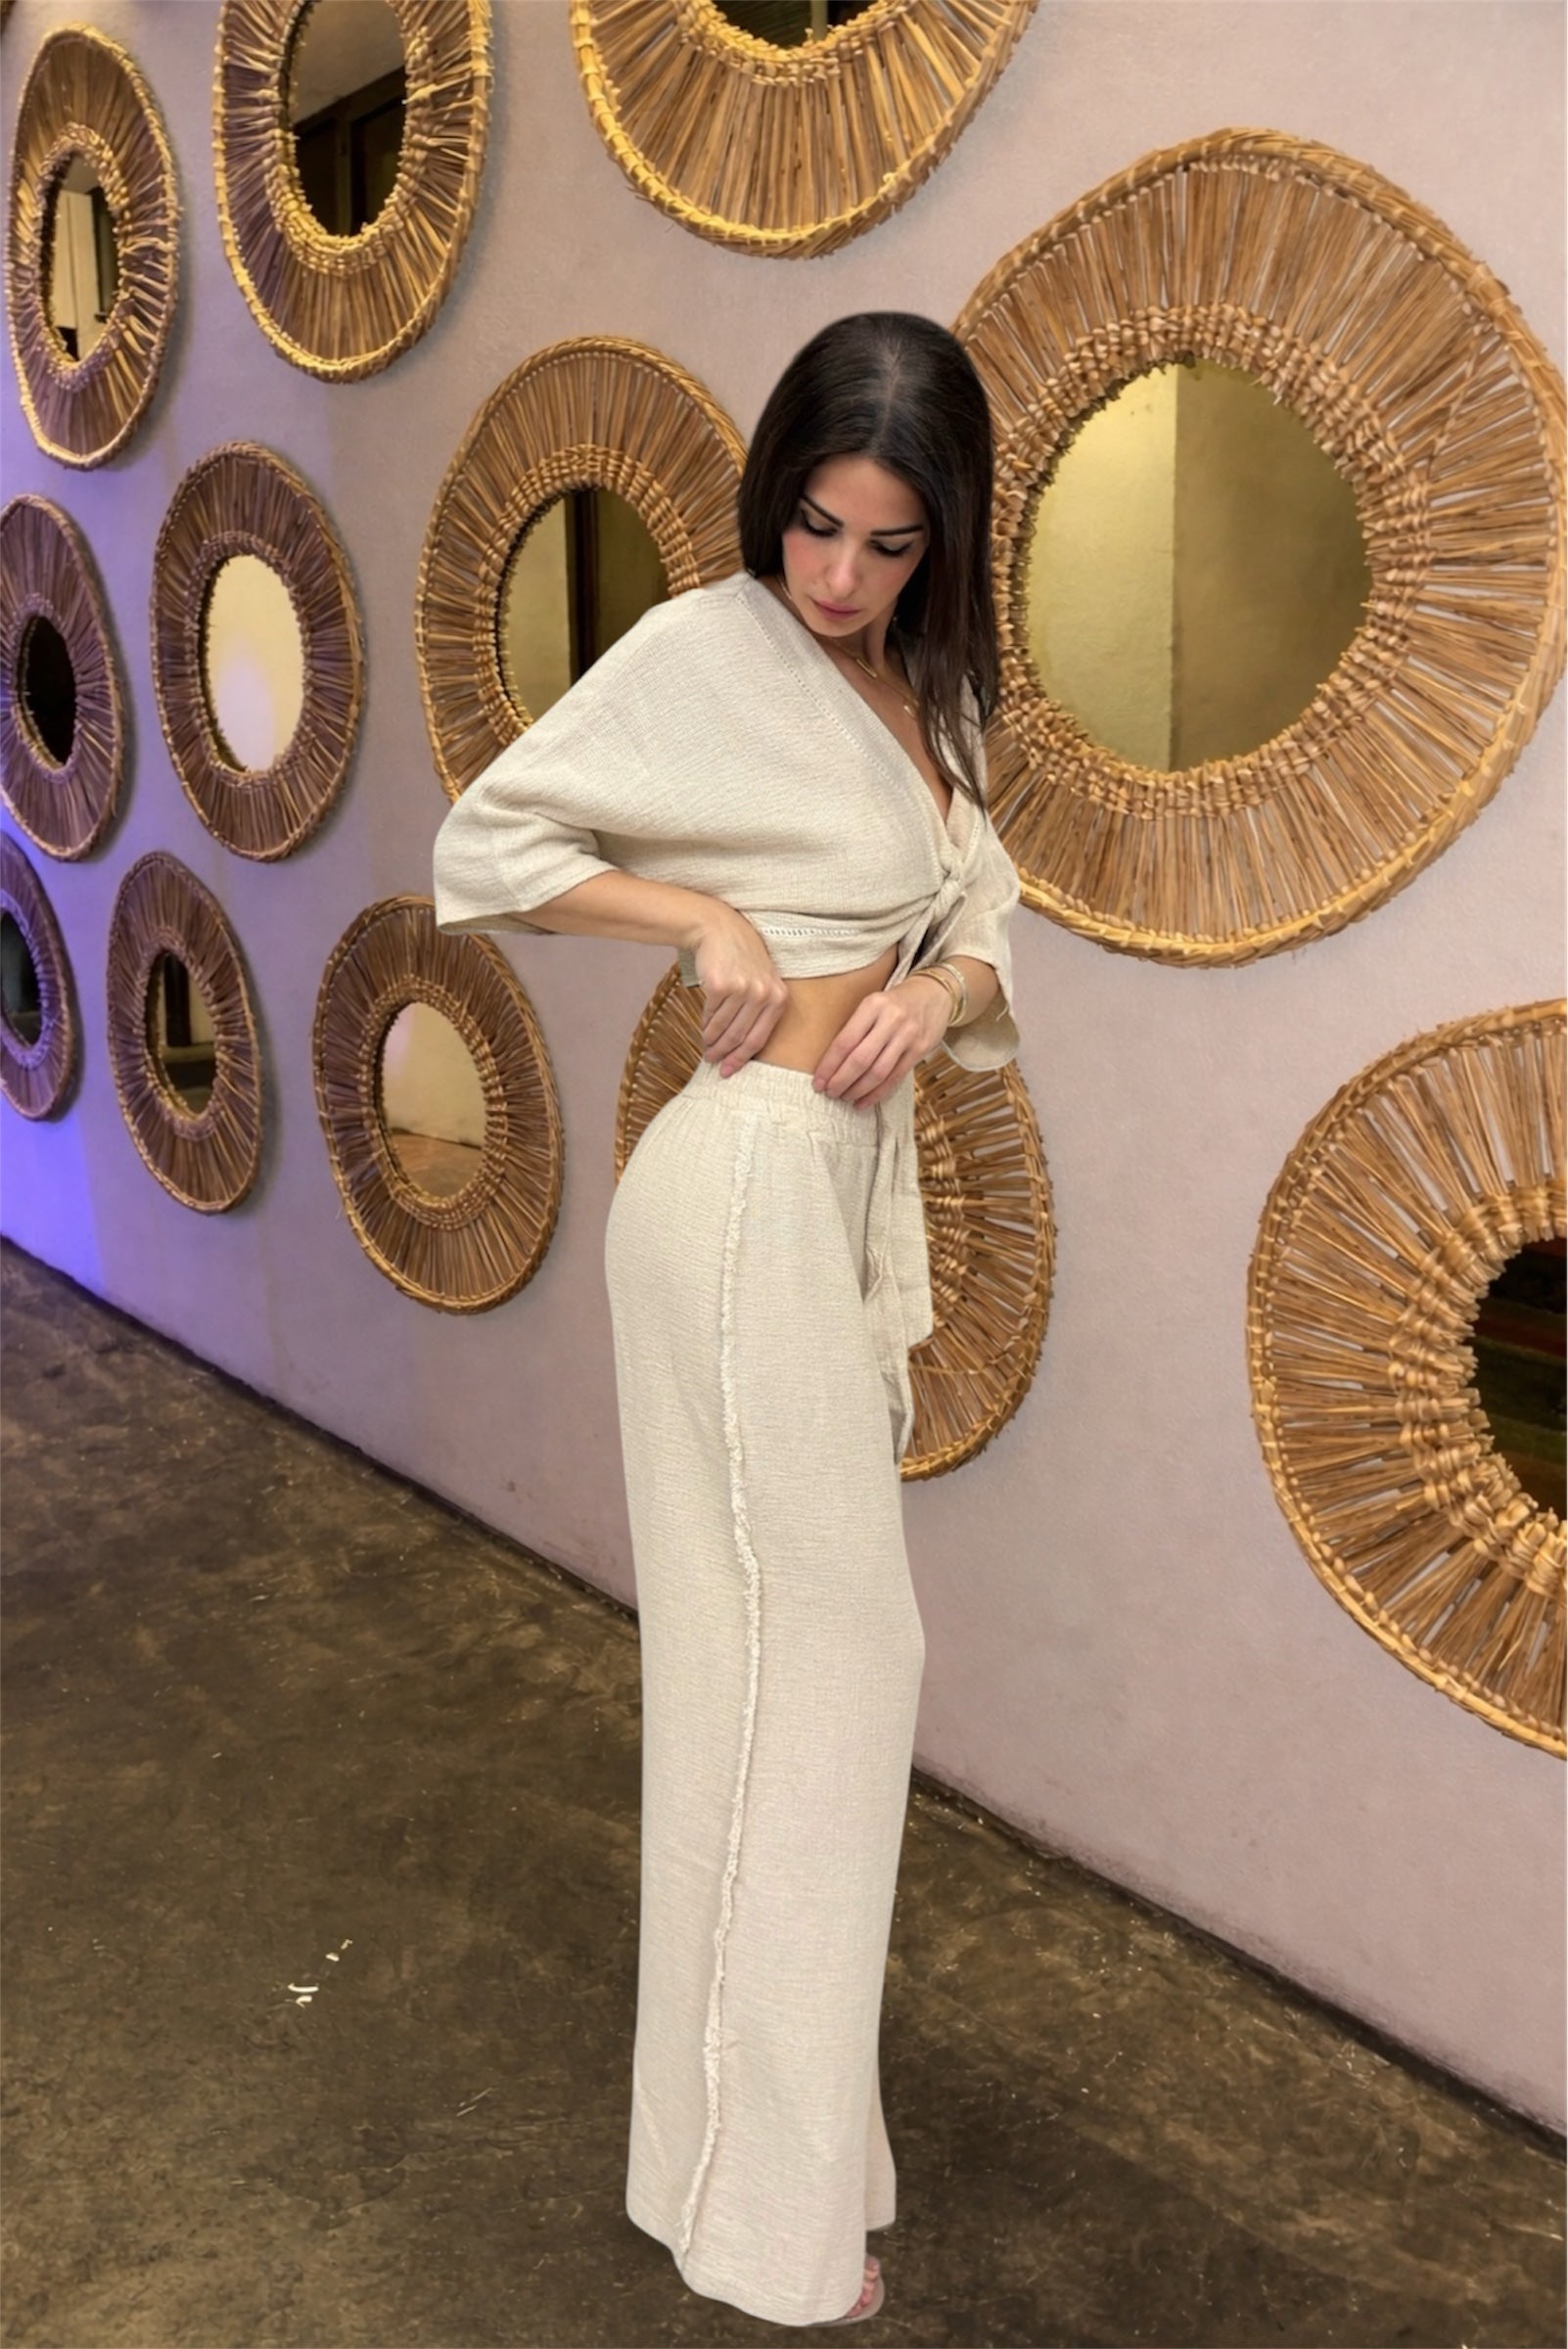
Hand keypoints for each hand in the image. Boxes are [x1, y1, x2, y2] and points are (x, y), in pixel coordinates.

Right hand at [689, 906, 789, 1072]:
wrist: (719, 929)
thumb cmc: (741, 958)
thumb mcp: (762, 981)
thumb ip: (761, 1010)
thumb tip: (742, 1048)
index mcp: (779, 996)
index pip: (760, 1038)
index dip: (742, 1058)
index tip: (729, 1070)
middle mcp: (764, 993)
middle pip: (740, 1036)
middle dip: (724, 1052)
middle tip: (712, 1061)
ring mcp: (743, 989)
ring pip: (723, 1027)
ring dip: (712, 1040)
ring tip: (706, 1046)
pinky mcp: (721, 985)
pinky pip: (710, 1014)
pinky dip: (705, 1024)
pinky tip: (703, 1027)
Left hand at [813, 974, 949, 1106]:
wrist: (934, 993)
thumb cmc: (894, 1002)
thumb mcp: (873, 1004)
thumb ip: (856, 1028)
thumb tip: (831, 1063)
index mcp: (873, 1005)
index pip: (845, 1041)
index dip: (829, 1065)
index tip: (818, 1082)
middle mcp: (891, 1020)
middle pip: (860, 1060)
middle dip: (841, 1081)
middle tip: (829, 1093)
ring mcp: (908, 1036)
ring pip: (878, 1072)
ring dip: (858, 1090)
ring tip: (844, 1097)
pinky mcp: (920, 1050)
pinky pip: (895, 1077)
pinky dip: (877, 1093)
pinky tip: (863, 1102)